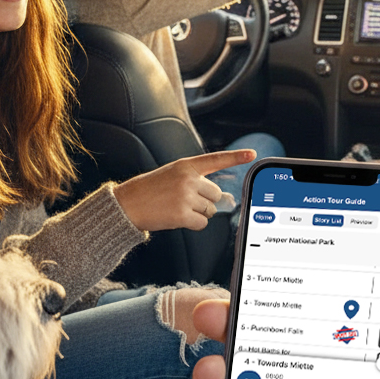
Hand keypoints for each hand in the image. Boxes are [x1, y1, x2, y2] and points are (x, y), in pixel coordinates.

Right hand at [113, 149, 253, 231]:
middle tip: (185, 201)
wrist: (127, 204)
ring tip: (177, 208)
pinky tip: (177, 218)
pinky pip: (202, 223)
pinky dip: (193, 224)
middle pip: (216, 194)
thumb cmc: (149, 190)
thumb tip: (224, 198)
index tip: (252, 154)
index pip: (215, 159)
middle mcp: (188, 179)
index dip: (236, 156)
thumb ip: (196, 181)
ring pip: (210, 210)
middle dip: (205, 201)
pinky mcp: (182, 214)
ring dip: (198, 213)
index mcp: (185, 166)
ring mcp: (185, 197)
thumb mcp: (171, 176)